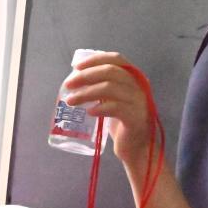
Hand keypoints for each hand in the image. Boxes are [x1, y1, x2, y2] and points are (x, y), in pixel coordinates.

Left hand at [62, 51, 154, 170]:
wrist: (136, 147)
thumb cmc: (121, 122)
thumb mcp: (112, 100)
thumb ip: (101, 88)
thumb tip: (75, 79)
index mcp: (133, 78)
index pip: (116, 59)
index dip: (95, 60)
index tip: (76, 67)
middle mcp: (138, 86)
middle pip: (111, 72)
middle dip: (86, 76)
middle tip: (68, 85)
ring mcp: (138, 102)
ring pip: (110, 88)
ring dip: (86, 93)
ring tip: (70, 101)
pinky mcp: (135, 118)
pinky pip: (116, 108)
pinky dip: (100, 108)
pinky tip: (89, 112)